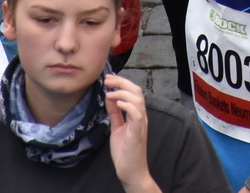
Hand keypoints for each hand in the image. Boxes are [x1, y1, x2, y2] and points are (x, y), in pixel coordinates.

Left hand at [106, 74, 160, 192]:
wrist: (131, 171)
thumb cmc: (125, 152)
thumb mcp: (117, 127)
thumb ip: (115, 113)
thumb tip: (110, 97)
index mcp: (136, 114)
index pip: (133, 92)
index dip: (122, 82)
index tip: (109, 78)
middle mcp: (141, 117)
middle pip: (136, 91)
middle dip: (122, 82)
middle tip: (108, 80)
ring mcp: (140, 124)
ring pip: (138, 99)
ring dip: (123, 92)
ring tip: (110, 91)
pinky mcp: (137, 133)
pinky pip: (137, 115)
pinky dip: (128, 106)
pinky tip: (118, 103)